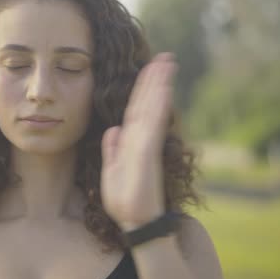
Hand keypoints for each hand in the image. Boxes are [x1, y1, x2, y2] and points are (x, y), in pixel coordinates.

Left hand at [100, 53, 175, 230]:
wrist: (135, 222)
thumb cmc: (124, 200)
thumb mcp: (111, 171)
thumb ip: (112, 150)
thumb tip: (113, 129)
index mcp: (131, 142)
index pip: (136, 109)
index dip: (142, 89)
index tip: (149, 68)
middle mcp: (141, 140)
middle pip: (147, 103)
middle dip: (155, 79)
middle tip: (166, 56)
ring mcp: (146, 145)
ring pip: (152, 109)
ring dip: (159, 85)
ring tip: (167, 63)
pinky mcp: (148, 154)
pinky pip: (153, 125)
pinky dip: (158, 106)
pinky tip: (163, 89)